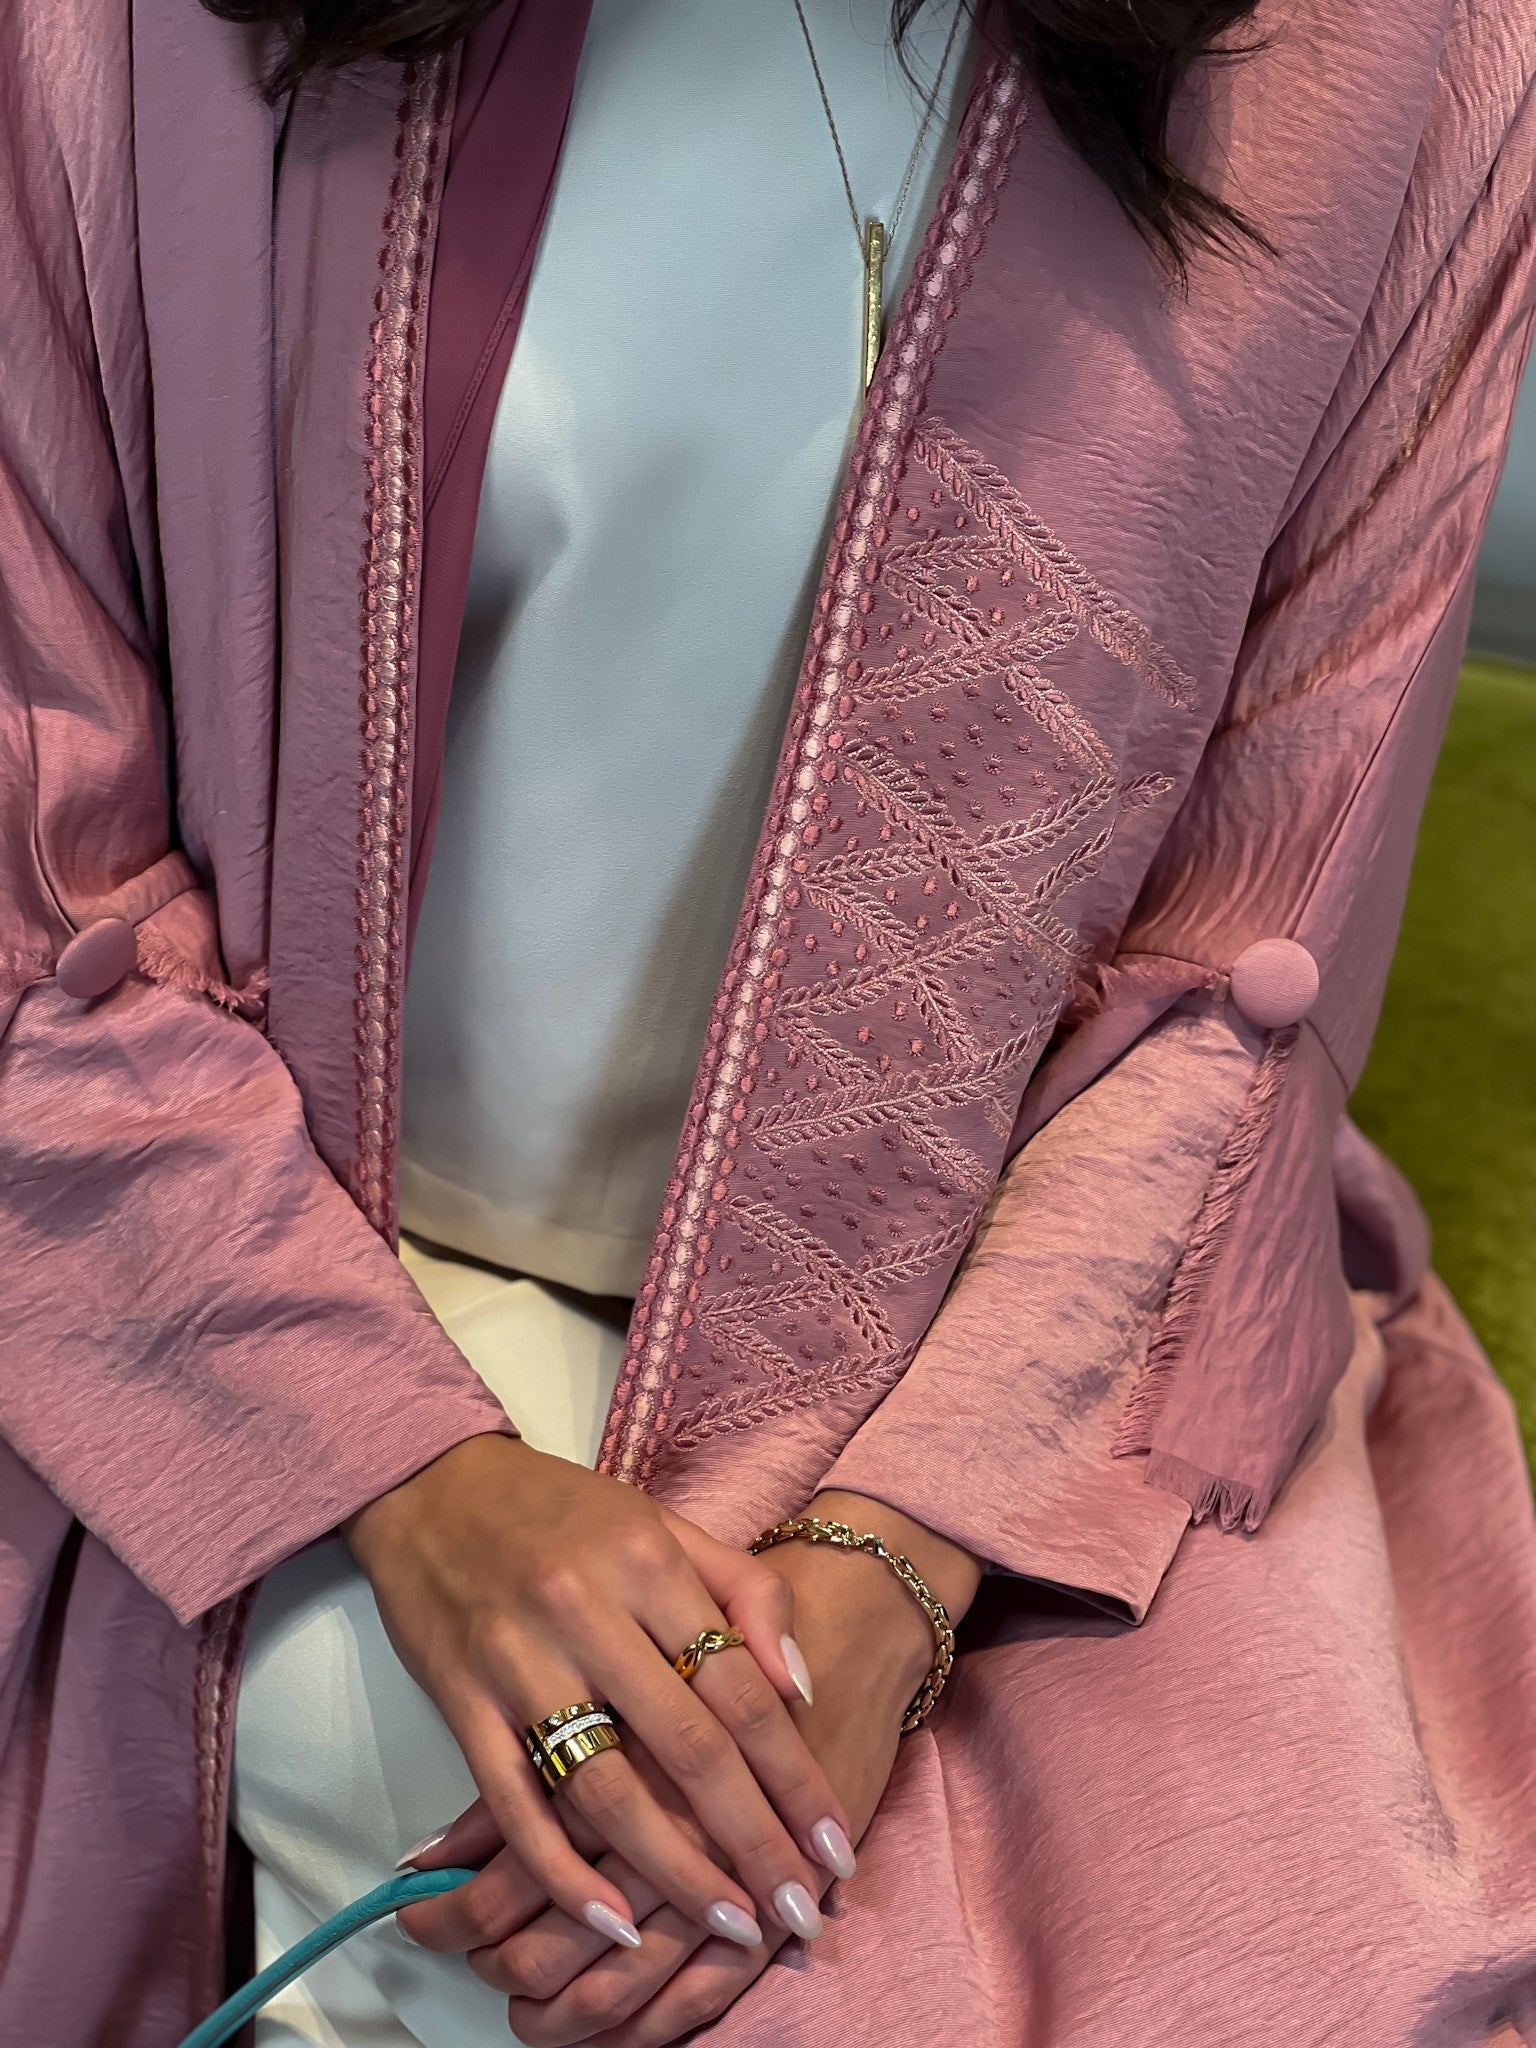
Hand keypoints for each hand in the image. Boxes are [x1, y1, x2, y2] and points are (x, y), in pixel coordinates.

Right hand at [399, 1491, 979, 2045]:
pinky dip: (563, 1872)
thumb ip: (741, 1592)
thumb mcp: (661, 1524)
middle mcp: (588, 1612)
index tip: (835, 1842)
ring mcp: (520, 1662)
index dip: (794, 1774)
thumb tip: (799, 1687)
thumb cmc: (561, 1510)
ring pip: (608, 1789)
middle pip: (689, 1748)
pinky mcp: (461, 1702)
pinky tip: (612, 1921)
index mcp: (647, 1562)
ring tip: (731, 1927)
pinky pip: (516, 1805)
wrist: (431, 1485)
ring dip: (674, 1873)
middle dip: (753, 1841)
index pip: (740, 1687)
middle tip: (800, 1911)